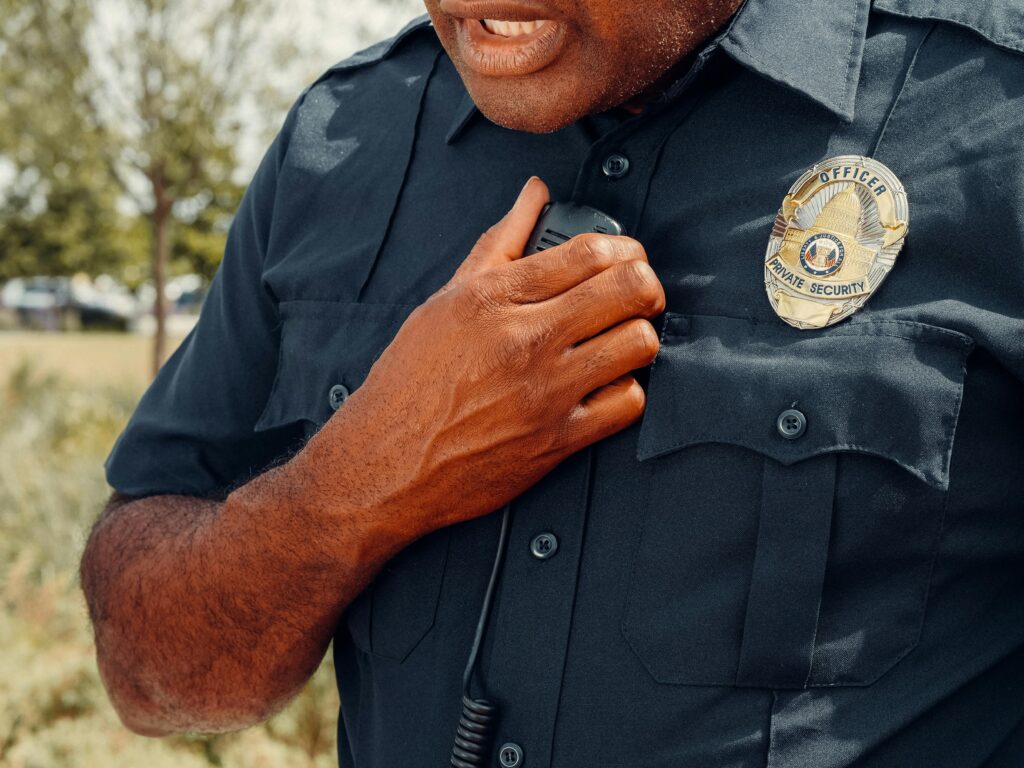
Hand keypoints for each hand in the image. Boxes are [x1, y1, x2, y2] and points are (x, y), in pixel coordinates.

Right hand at [320, 177, 664, 535]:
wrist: (386, 461)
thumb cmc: (411, 379)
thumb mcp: (446, 300)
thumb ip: (499, 242)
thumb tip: (534, 193)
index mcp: (494, 298)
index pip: (588, 251)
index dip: (624, 248)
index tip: (626, 258)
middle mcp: (523, 339)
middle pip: (627, 289)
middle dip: (646, 286)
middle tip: (638, 296)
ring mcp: (544, 391)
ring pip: (637, 343)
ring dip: (639, 338)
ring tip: (622, 341)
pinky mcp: (557, 440)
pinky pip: (628, 403)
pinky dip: (627, 392)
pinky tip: (608, 386)